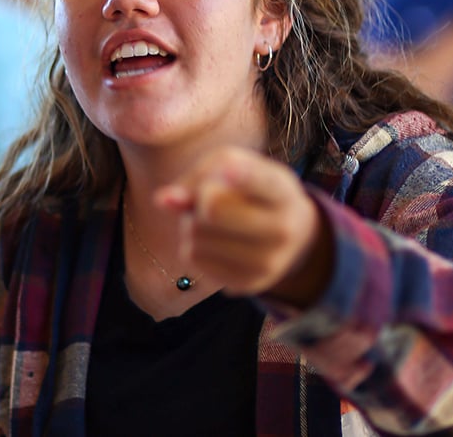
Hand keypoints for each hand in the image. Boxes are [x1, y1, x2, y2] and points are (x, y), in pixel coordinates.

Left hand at [154, 146, 331, 303]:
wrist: (290, 234)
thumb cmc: (251, 190)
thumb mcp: (233, 169)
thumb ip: (198, 176)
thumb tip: (163, 201)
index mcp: (283, 191)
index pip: (263, 181)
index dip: (243, 174)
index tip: (229, 169)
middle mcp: (283, 229)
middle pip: (212, 208)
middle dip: (200, 198)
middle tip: (210, 196)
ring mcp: (268, 262)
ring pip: (196, 236)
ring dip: (191, 222)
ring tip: (213, 219)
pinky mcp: (248, 284)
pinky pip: (193, 258)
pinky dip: (193, 244)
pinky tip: (213, 240)